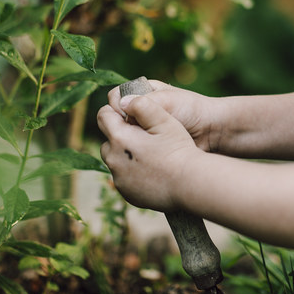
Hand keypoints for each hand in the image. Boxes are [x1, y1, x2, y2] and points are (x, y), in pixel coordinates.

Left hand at [97, 93, 195, 211]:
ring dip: (125, 154)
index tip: (132, 115)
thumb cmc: (178, 150)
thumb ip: (142, 105)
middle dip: (119, 135)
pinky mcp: (127, 193)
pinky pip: (123, 178)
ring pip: (114, 160)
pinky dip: (132, 172)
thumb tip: (124, 100)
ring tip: (148, 153)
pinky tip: (152, 170)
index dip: (116, 111)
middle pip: (107, 140)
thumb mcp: (164, 120)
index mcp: (119, 138)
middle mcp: (113, 160)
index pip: (103, 115)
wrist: (189, 184)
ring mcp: (119, 179)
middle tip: (143, 135)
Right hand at [106, 81, 220, 151]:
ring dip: (125, 137)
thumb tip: (120, 106)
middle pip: (115, 116)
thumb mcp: (167, 100)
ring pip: (121, 133)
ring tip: (137, 141)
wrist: (212, 131)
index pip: (116, 96)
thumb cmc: (192, 109)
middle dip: (119, 123)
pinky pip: (132, 147)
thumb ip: (143, 102)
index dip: (116, 104)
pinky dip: (132, 149)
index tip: (124, 113)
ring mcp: (142, 128)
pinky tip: (139, 152)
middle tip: (131, 129)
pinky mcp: (147, 144)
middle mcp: (139, 109)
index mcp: (143, 92)